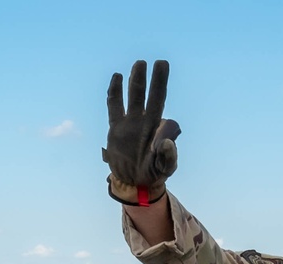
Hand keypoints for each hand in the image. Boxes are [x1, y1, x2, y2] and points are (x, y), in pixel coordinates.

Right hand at [103, 60, 180, 204]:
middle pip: (150, 95)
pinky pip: (114, 106)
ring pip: (133, 96)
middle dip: (155, 79)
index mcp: (157, 129)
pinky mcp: (115, 128)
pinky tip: (116, 76)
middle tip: (160, 62)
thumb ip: (168, 156)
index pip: (161, 105)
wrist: (135, 182)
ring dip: (136, 80)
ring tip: (140, 63)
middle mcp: (144, 121)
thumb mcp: (164, 168)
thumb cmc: (154, 174)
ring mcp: (130, 122)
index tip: (163, 74)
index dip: (162, 88)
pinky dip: (114, 92)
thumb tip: (167, 141)